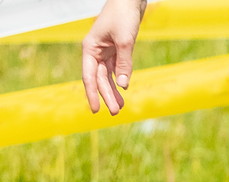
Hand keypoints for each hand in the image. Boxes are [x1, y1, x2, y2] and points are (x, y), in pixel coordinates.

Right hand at [82, 0, 147, 114]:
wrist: (129, 1)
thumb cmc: (123, 16)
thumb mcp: (125, 41)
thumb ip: (124, 63)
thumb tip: (124, 85)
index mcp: (90, 49)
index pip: (89, 76)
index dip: (92, 94)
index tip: (96, 110)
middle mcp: (95, 51)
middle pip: (99, 79)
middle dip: (107, 96)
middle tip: (115, 113)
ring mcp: (105, 51)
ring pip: (107, 76)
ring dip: (113, 90)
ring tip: (120, 107)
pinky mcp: (115, 49)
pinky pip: (115, 69)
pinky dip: (119, 79)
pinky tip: (122, 90)